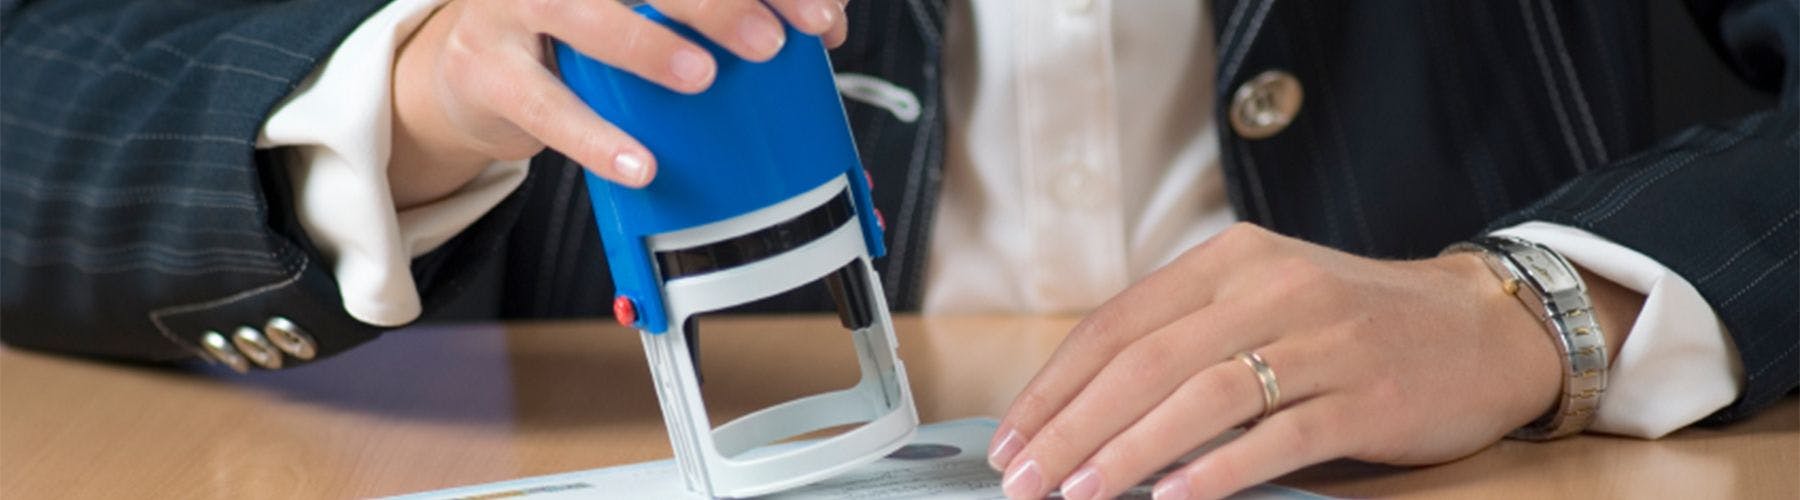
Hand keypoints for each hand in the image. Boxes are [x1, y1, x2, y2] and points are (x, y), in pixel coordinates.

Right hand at [388, 0, 850, 208]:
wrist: (472, 74)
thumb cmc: (579, 37)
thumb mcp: (649, 12)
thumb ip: (725, 13)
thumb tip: (828, 23)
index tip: (819, 16)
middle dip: (717, 3)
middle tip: (768, 43)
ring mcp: (516, 8)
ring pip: (585, 16)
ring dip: (649, 47)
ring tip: (701, 78)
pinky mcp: (488, 69)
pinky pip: (546, 106)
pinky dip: (597, 139)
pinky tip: (640, 164)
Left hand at [987, 223, 1640, 499]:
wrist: (1482, 325)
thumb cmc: (1351, 323)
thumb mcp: (1262, 299)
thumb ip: (1185, 334)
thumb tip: (1084, 406)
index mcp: (1230, 260)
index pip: (1116, 324)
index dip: (1055, 386)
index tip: (1011, 439)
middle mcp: (1270, 289)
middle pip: (1145, 362)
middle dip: (1072, 427)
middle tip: (1025, 481)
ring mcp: (1322, 342)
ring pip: (1201, 397)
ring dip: (1128, 452)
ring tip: (1079, 494)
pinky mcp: (1367, 396)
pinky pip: (1277, 436)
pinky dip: (1218, 470)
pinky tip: (1173, 499)